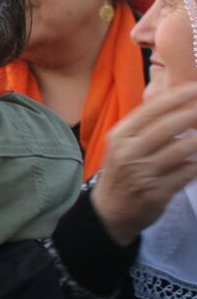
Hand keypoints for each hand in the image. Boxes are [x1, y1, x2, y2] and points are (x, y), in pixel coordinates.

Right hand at [93, 82, 196, 245]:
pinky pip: (188, 172)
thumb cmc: (121, 171)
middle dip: (193, 114)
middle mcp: (129, 152)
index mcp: (120, 136)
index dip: (175, 97)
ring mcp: (144, 173)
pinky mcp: (158, 192)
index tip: (195, 87)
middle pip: (168, 127)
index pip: (150, 110)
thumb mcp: (122, 145)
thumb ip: (143, 127)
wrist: (111, 210)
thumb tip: (176, 103)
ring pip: (182, 149)